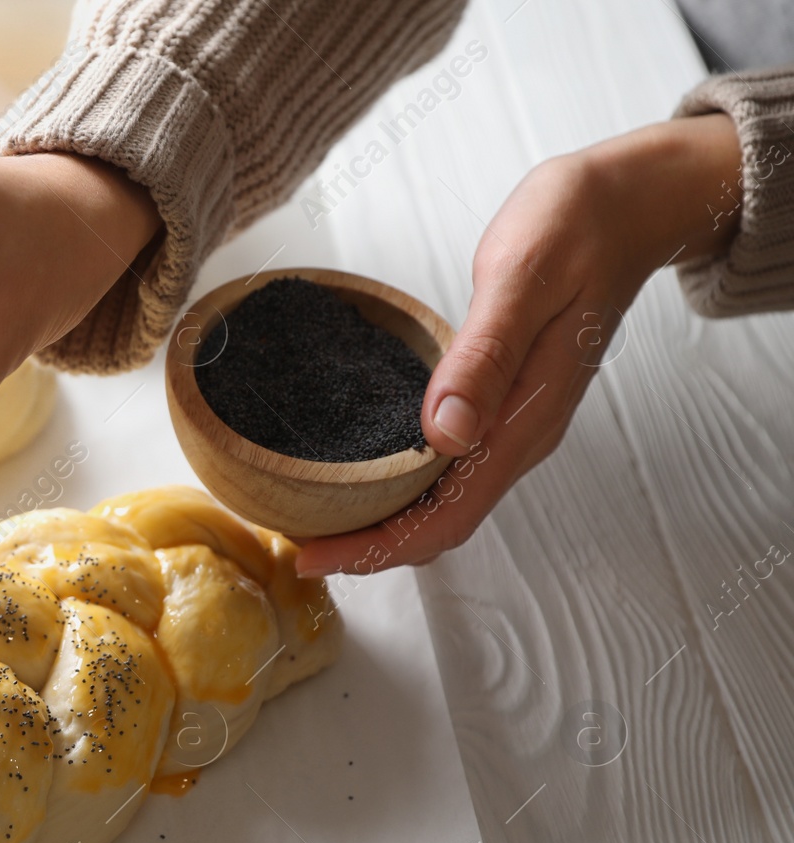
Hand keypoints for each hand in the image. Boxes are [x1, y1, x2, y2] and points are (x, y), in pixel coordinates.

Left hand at [294, 113, 741, 577]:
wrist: (626, 207)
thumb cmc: (574, 230)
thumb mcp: (522, 279)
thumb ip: (485, 357)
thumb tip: (446, 432)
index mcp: (525, 420)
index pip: (447, 517)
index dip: (377, 547)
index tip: (313, 556)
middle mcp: (520, 435)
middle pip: (439, 523)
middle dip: (368, 547)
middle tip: (295, 548)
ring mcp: (513, 423)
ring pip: (442, 501)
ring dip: (380, 522)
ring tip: (313, 521)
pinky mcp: (502, 403)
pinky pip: (447, 467)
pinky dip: (398, 484)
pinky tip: (357, 471)